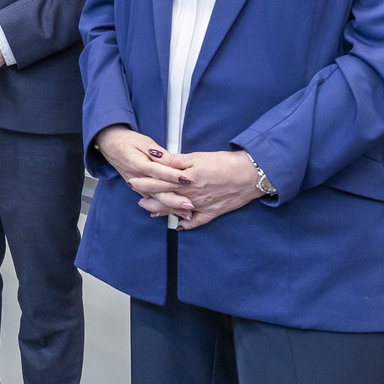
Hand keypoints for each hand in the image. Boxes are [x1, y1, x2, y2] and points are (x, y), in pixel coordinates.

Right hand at [94, 124, 196, 218]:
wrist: (110, 144)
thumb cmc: (126, 141)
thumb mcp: (143, 142)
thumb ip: (158, 152)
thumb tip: (172, 160)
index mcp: (137, 163)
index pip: (157, 171)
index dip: (172, 176)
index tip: (186, 180)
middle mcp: (137, 177)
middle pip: (157, 191)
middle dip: (175, 199)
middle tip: (189, 204)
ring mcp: (137, 185)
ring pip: (156, 199)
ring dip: (171, 207)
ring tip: (187, 213)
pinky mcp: (139, 189)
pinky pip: (152, 200)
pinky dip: (164, 208)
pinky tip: (175, 213)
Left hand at [146, 149, 265, 230]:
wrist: (250, 175)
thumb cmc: (224, 163)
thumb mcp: (196, 157)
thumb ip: (174, 160)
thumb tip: (155, 156)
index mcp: (185, 180)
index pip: (159, 181)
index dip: (145, 181)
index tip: (133, 180)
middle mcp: (191, 195)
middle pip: (165, 197)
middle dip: (149, 197)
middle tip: (136, 197)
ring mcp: (201, 206)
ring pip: (177, 210)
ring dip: (162, 211)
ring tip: (150, 211)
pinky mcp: (213, 212)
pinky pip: (197, 222)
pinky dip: (187, 224)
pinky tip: (179, 226)